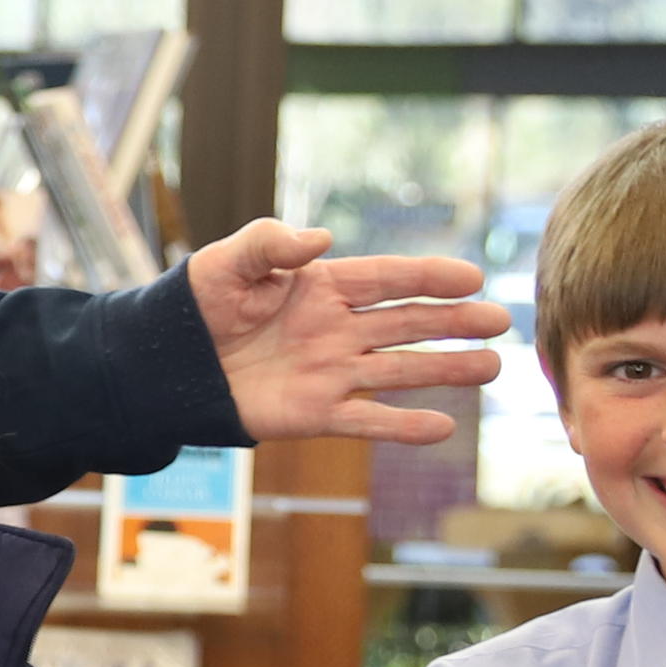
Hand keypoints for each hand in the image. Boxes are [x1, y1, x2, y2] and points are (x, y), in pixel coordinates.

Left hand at [186, 219, 508, 447]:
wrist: (165, 363)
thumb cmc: (196, 305)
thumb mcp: (228, 262)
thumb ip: (271, 243)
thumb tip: (321, 238)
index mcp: (322, 286)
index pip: (388, 278)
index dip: (429, 277)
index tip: (471, 278)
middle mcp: (337, 329)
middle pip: (408, 323)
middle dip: (454, 322)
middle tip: (500, 321)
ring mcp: (331, 372)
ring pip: (400, 369)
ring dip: (446, 369)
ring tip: (491, 368)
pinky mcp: (315, 412)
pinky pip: (368, 420)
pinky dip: (403, 427)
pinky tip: (442, 428)